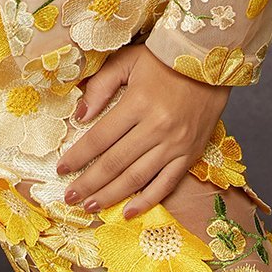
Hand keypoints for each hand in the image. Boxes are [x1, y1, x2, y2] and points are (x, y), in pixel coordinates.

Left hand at [54, 41, 230, 219]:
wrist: (210, 62)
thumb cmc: (164, 60)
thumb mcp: (128, 61)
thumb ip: (102, 85)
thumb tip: (79, 115)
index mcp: (138, 103)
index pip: (100, 137)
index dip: (78, 156)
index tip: (62, 168)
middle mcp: (156, 127)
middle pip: (115, 163)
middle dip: (89, 183)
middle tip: (70, 196)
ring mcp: (175, 144)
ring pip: (137, 177)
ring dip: (111, 195)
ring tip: (90, 206)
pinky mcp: (191, 154)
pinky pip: (166, 183)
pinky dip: (147, 201)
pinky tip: (128, 211)